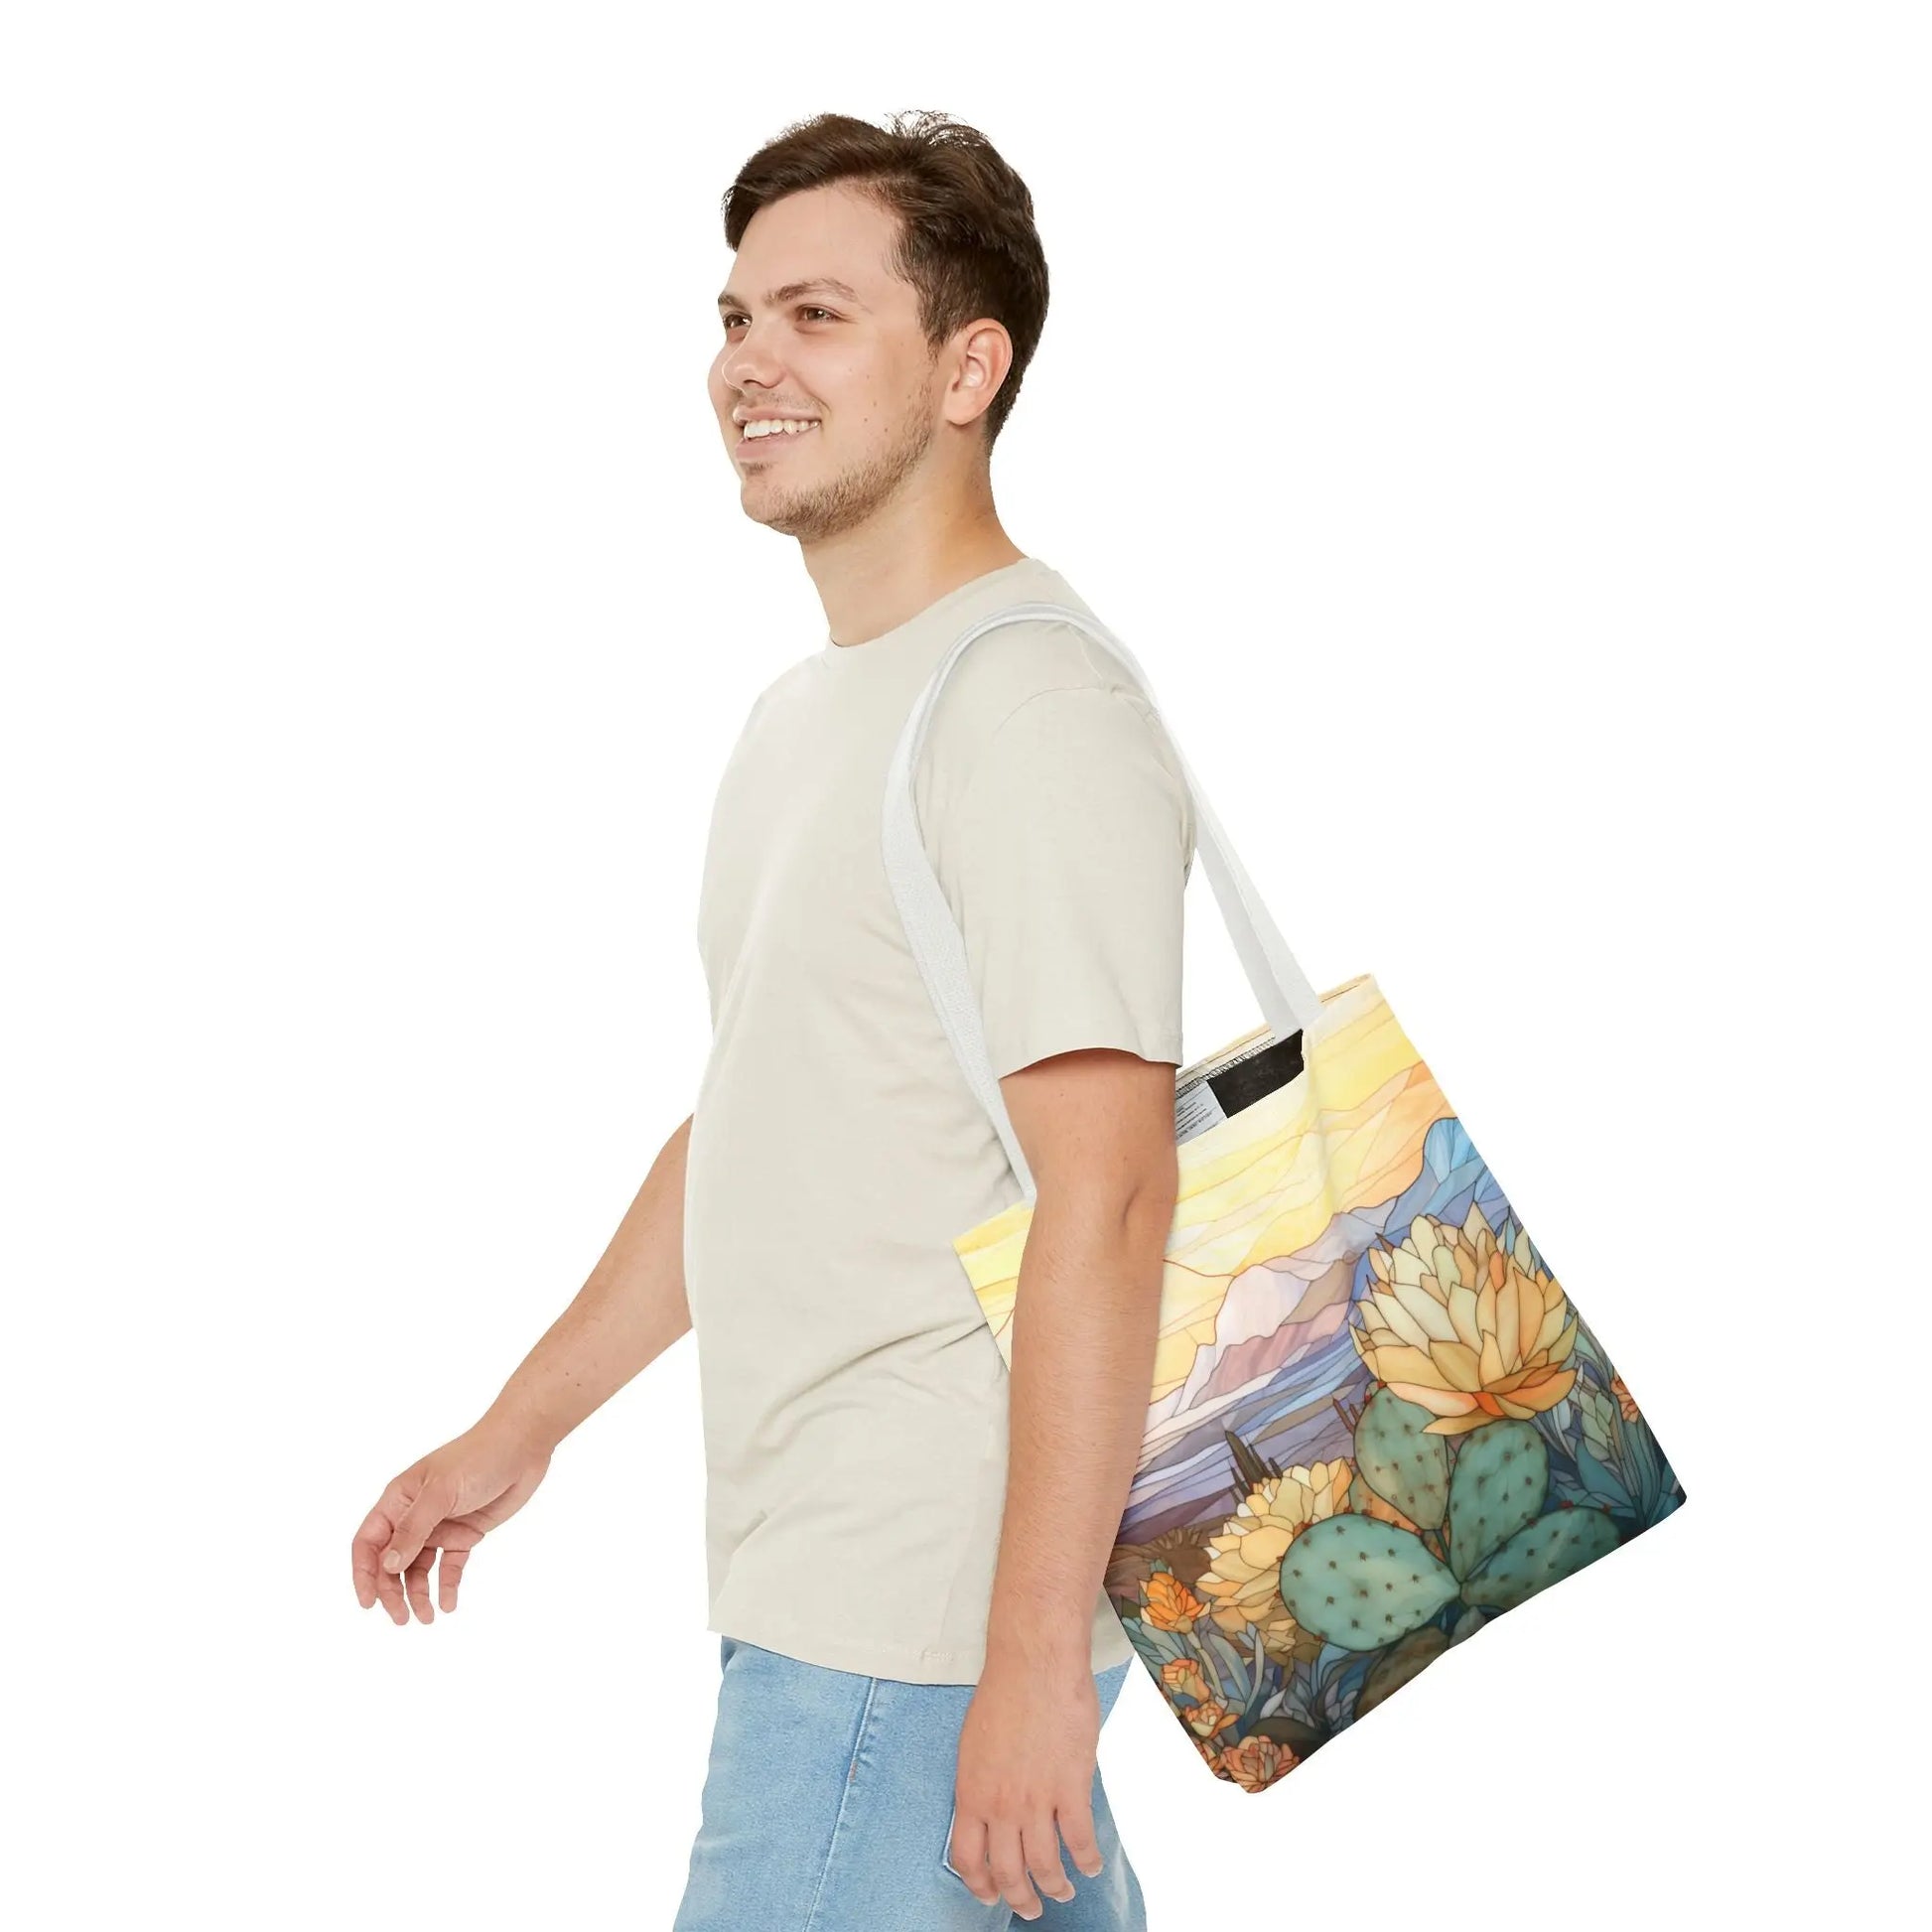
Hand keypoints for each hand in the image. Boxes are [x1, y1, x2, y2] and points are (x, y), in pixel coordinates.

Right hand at [350, 1417, 551, 1623]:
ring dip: (419, 1594)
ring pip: (419, 1569)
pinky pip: (450, 1566)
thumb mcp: (441, 1492)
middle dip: (393, 1592)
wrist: (523, 1446)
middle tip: (403, 1619)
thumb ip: (413, 1530)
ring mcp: (440, 1526)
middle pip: (392, 1562)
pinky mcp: (465, 1534)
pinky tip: (448, 1604)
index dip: (363, 1573)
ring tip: (428, 1618)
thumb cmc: (478, 1458)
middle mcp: (414, 1515)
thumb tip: (387, 1566)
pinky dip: (447, 1585)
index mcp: (398, 1500)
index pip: (369, 1542)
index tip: (368, 1604)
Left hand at [947, 1650, 1104, 1921]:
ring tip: (1063, 1891)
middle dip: (1020, 1898)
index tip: (991, 1894)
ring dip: (1055, 1886)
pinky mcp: (1070, 1788)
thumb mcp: (974, 1745)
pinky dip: (1086, 1860)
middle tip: (1031, 1907)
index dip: (980, 1885)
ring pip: (1045, 1866)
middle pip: (1008, 1872)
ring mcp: (1036, 1800)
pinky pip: (1080, 1840)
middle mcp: (1000, 1805)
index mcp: (971, 1793)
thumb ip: (982, 1784)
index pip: (967, 1859)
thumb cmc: (1004, 1693)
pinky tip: (1090, 1865)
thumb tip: (992, 1812)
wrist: (1035, 1664)